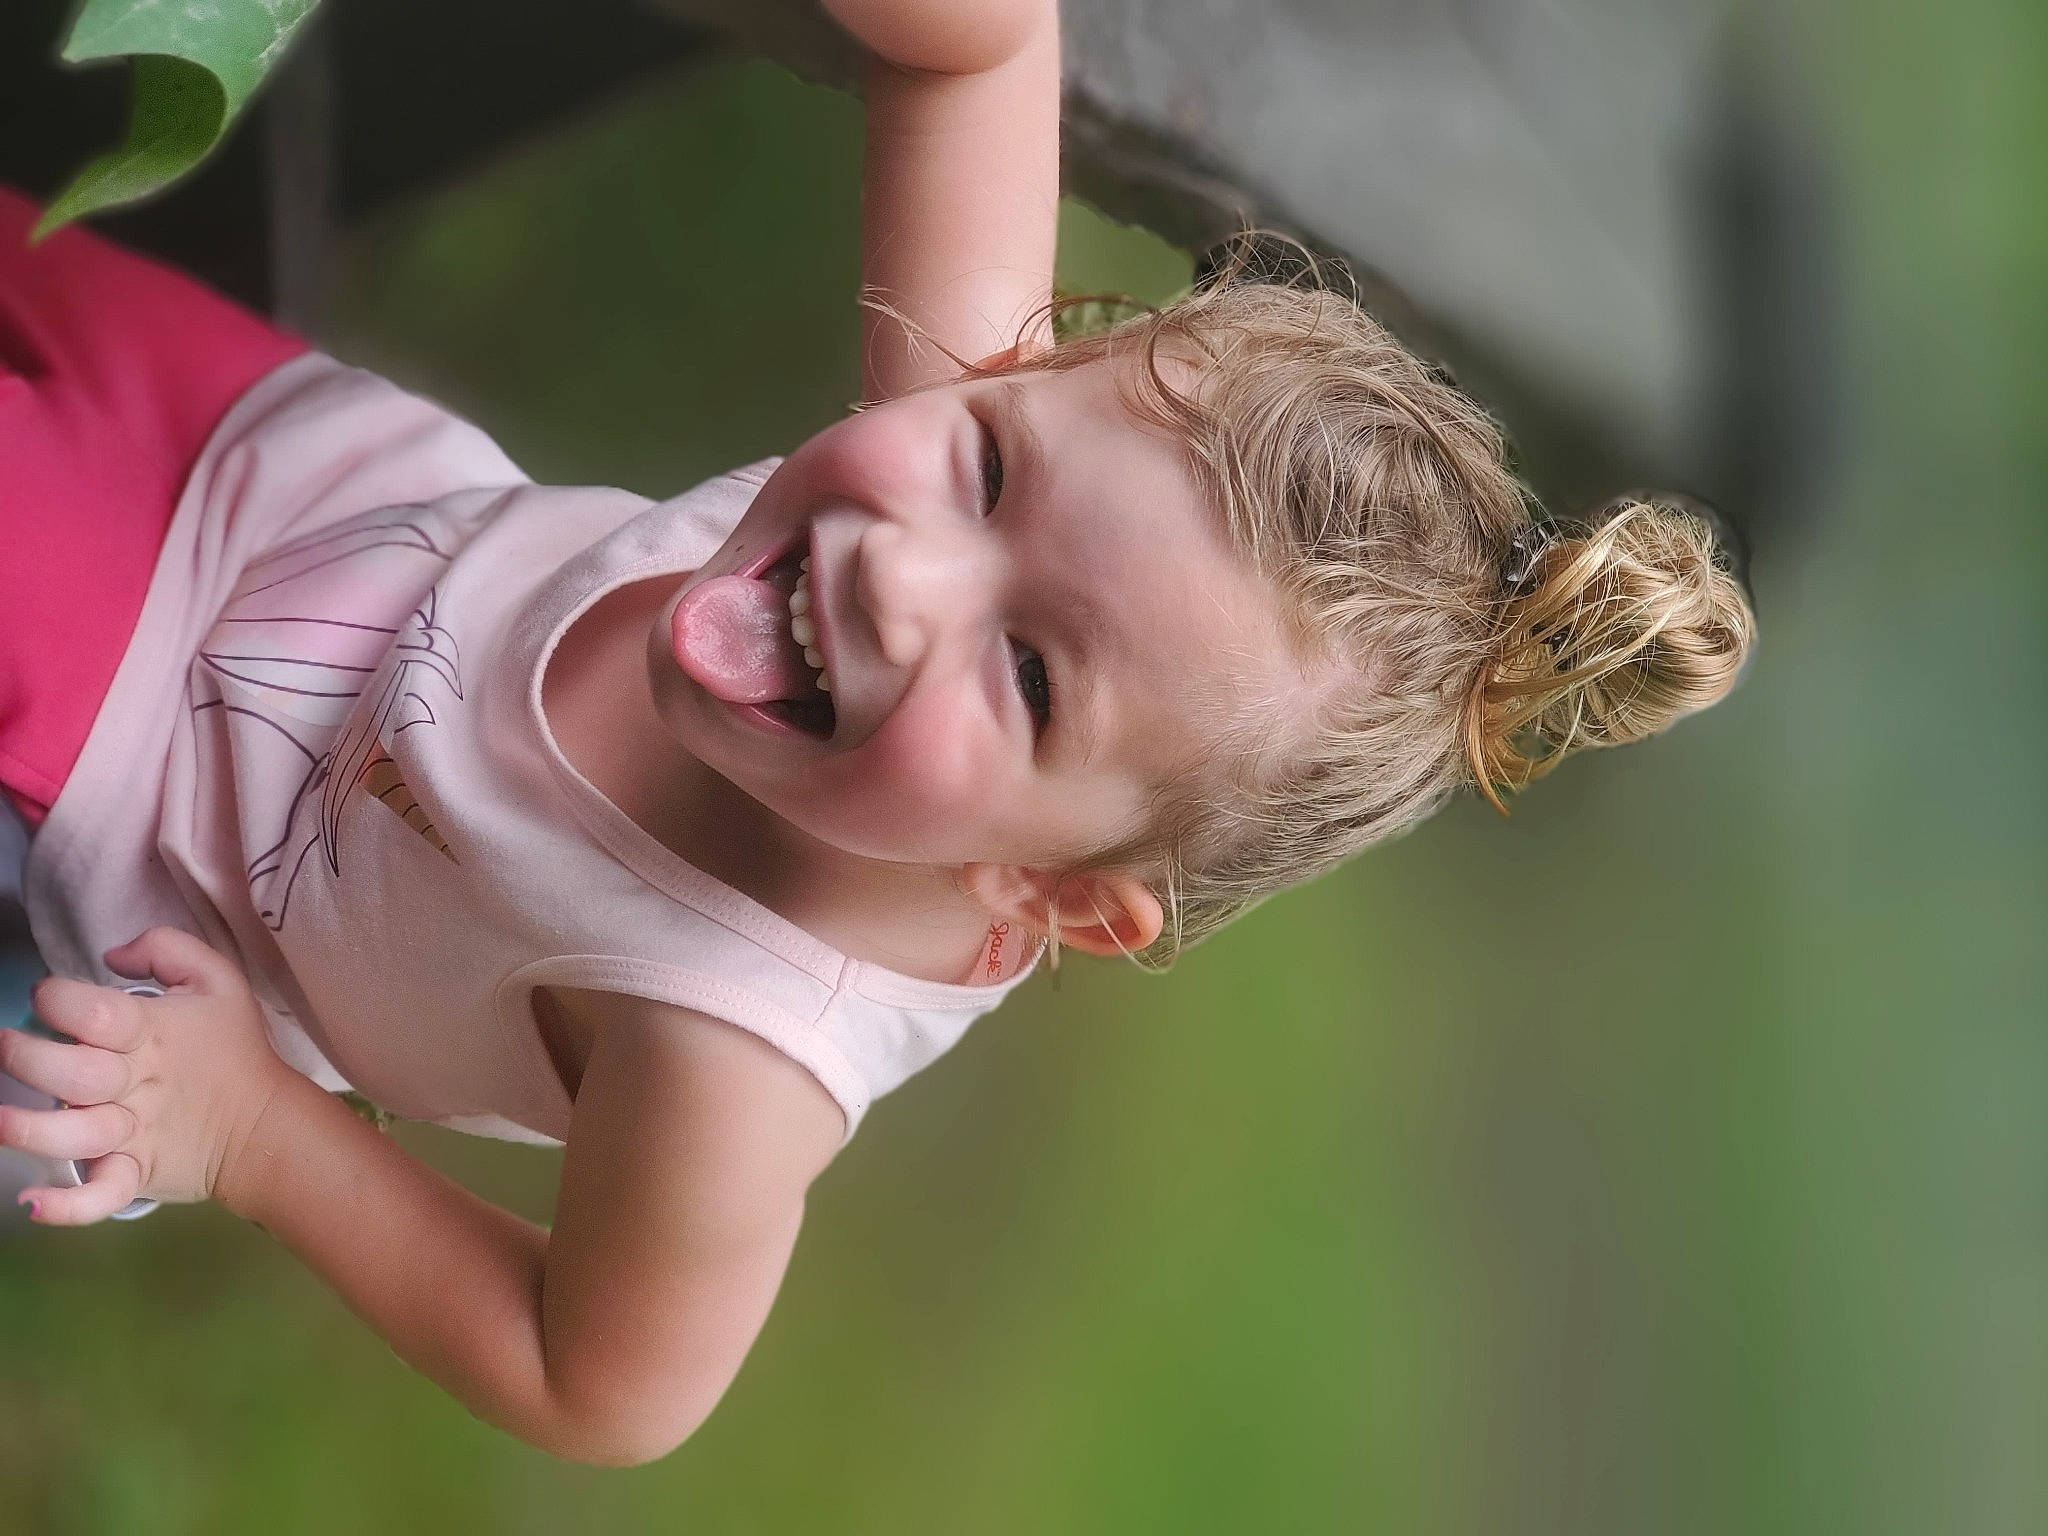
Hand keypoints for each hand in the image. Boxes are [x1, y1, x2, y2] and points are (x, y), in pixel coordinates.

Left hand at [0, 928, 295, 1223]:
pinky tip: (33, 1203)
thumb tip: (111, 956)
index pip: (96, 1012)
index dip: (59, 999)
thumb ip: (166, 949)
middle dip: (29, 1059)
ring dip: (34, 1130)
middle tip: (1, 1046)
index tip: (45, 994)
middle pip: (76, 1074)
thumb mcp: (217, 980)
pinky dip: (71, 1206)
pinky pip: (103, 1195)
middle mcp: (136, 1085)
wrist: (266, 1124)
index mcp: (152, 1034)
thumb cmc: (231, 1048)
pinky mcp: (135, 1174)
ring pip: (79, 1136)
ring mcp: (134, 1135)